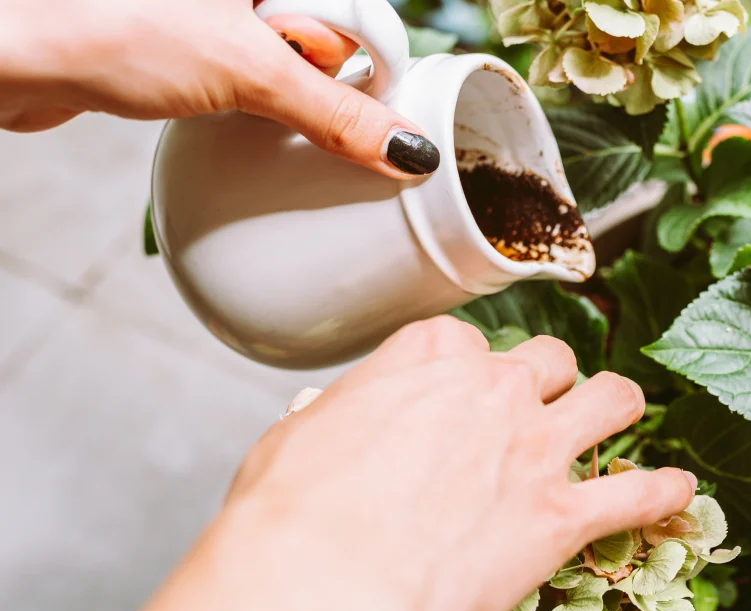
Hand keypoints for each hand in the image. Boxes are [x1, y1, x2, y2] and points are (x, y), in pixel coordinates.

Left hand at [0, 0, 438, 177]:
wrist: (15, 52)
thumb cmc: (108, 24)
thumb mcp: (249, 72)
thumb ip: (335, 112)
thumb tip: (404, 148)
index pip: (360, 11)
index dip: (372, 58)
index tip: (377, 107)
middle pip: (327, 32)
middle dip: (318, 78)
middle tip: (286, 98)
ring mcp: (217, 11)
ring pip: (287, 58)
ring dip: (286, 98)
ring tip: (253, 107)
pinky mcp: (188, 40)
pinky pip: (250, 74)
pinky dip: (253, 103)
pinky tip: (233, 114)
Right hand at [85, 316, 696, 610]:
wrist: (326, 586)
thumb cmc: (294, 521)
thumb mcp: (299, 440)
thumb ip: (346, 418)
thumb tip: (345, 424)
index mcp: (427, 360)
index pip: (465, 342)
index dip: (466, 369)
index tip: (460, 391)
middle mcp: (492, 391)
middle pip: (547, 359)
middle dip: (546, 378)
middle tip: (538, 404)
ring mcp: (535, 450)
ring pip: (608, 399)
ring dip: (616, 405)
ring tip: (620, 412)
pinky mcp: (561, 517)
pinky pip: (637, 494)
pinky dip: (662, 492)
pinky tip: (677, 491)